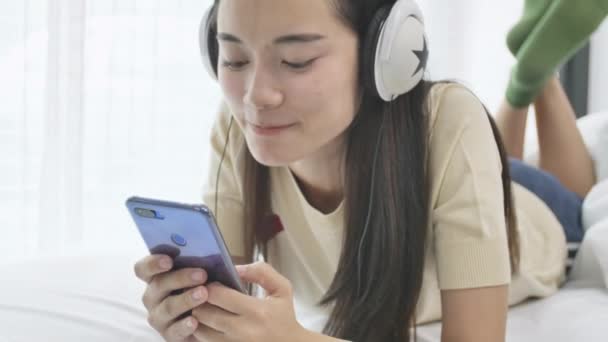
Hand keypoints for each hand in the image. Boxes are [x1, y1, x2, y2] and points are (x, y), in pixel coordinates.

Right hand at [133, 254, 209, 341]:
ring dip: (185, 299)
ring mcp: (158, 317)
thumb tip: (219, 255)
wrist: (208, 317)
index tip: (169, 260)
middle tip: (202, 274)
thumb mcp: (202, 273)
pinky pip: (174, 331)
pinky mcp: (169, 334)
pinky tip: (196, 321)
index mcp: (156, 277)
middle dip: (180, 278)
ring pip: (167, 307)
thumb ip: (203, 262)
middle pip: (158, 285)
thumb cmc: (202, 287)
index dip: (153, 263)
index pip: (143, 268)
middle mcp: (152, 297)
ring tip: (204, 293)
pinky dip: (184, 325)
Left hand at [191, 262, 310, 341]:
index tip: (212, 284)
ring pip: (200, 330)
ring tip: (204, 310)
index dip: (210, 287)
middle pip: (204, 313)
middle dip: (200, 302)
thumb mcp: (282, 289)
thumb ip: (261, 272)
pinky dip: (201, 333)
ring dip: (198, 318)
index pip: (217, 295)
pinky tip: (208, 325)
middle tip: (203, 296)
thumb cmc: (283, 316)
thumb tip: (235, 268)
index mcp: (257, 311)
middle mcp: (243, 331)